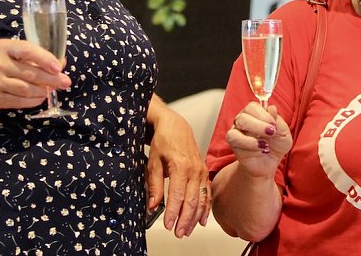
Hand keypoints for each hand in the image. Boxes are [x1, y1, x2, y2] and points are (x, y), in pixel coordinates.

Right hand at [0, 38, 70, 119]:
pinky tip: (40, 98)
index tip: (59, 67)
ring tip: (51, 91)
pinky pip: (18, 100)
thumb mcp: (10, 55)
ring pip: (25, 88)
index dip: (44, 59)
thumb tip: (61, 63)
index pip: (27, 51)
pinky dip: (32, 101)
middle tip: (65, 82)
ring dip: (42, 91)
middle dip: (51, 79)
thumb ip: (33, 57)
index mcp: (4, 47)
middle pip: (29, 73)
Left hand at [146, 97, 209, 237]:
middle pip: (192, 200)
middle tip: (178, 233)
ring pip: (201, 199)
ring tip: (187, 230)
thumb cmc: (164, 141)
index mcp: (181, 166)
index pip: (177, 195)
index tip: (168, 225)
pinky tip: (202, 220)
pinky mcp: (204, 173)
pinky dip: (205, 208)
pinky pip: (207, 193)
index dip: (173, 212)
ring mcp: (202, 171)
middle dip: (185, 219)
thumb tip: (153, 204)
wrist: (176, 126)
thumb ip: (154, 184)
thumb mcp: (153, 160)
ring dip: (195, 217)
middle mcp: (194, 170)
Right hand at [226, 102, 292, 178]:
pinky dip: (249, 143)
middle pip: (245, 114)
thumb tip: (271, 108)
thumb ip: (278, 121)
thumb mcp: (284, 134)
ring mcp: (237, 130)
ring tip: (265, 143)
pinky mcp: (233, 143)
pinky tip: (259, 148)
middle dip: (260, 124)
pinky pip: (235, 138)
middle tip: (271, 133)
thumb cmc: (276, 146)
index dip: (264, 114)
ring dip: (254, 132)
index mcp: (256, 113)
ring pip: (239, 123)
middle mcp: (244, 119)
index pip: (253, 106)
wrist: (269, 163)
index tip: (274, 125)